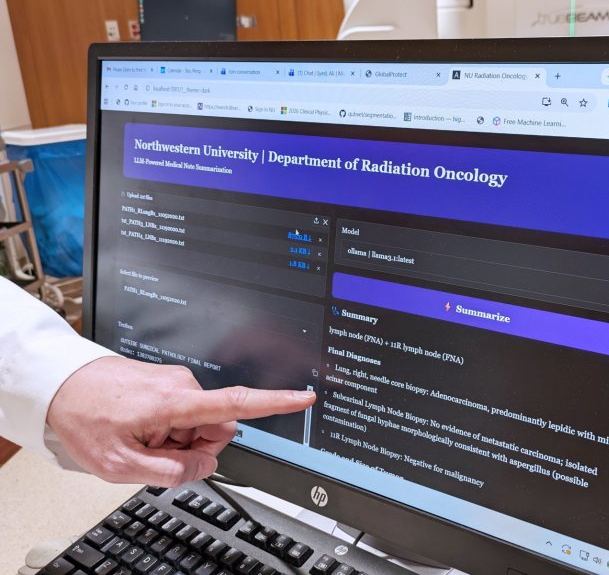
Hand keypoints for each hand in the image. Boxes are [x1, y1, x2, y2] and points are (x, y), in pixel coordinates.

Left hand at [46, 356, 315, 485]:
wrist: (60, 386)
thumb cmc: (86, 419)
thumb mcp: (120, 466)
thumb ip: (171, 471)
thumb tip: (206, 464)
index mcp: (175, 402)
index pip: (237, 403)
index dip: (276, 402)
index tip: (304, 397)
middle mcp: (183, 385)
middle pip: (218, 426)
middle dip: (196, 446)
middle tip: (156, 452)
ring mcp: (176, 381)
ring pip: (200, 422)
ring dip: (179, 438)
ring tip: (143, 438)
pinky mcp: (170, 381)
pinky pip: (186, 412)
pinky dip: (169, 427)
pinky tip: (142, 427)